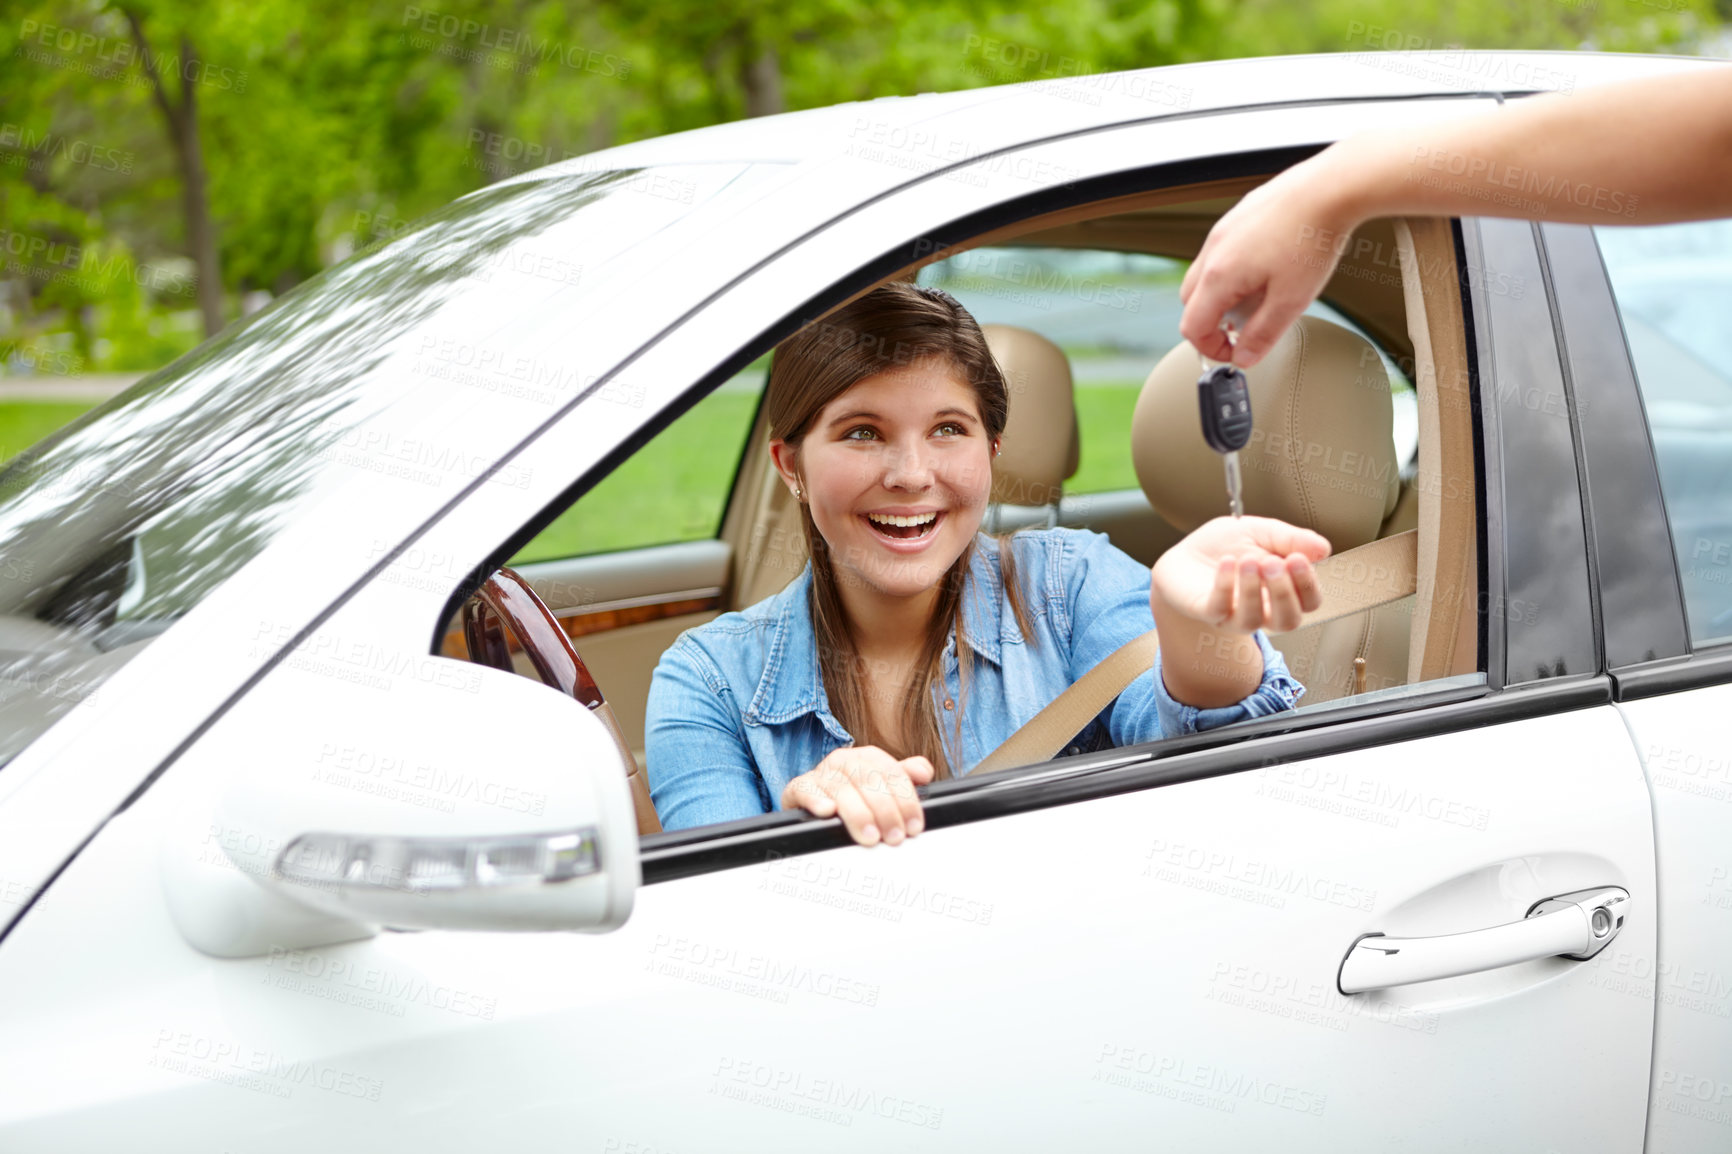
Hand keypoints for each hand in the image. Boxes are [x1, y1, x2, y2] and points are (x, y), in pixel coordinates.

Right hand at [781, 745, 933, 846]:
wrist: (813, 801)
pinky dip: (816, 799)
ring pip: (840, 788)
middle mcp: (844, 760)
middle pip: (868, 780)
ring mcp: (820, 773)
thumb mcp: (880, 788)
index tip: (914, 825)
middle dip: (885, 811)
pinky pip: (804, 789)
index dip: (906, 800)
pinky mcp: (798, 787)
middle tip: (894, 836)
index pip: (891, 773)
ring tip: (870, 836)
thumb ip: (903, 779)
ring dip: (857, 814)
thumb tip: (924, 771)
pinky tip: (828, 812)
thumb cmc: (853, 796)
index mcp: (867, 758)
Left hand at [1152, 515, 1330, 633]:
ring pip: (1253, 621)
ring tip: (1247, 560)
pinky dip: (1225, 586)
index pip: (1309, 601)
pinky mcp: (1206, 612)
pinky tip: (1226, 563)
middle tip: (1274, 562)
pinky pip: (1219, 608)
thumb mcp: (1261, 532)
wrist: (1185, 554)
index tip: (1298, 558)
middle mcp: (1262, 610)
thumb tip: (1324, 548)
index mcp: (1281, 591)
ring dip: (1253, 590)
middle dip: (1284, 592)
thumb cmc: (1226, 546)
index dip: (1307, 584)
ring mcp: (1233, 615)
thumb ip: (1291, 539)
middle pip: (1288, 620)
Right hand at [1178, 153, 1360, 367]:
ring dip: (1223, 296)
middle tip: (1244, 331)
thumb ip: (1262, 335)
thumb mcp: (1291, 301)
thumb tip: (1243, 358)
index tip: (1237, 353)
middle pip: (1191, 302)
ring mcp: (1224, 229)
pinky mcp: (1239, 215)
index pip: (1192, 327)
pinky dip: (1234, 271)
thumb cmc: (1312, 238)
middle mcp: (1213, 250)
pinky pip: (1223, 251)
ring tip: (1260, 299)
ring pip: (1206, 275)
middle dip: (1213, 323)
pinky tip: (1268, 269)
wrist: (1331, 187)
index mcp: (1219, 276)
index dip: (1212, 349)